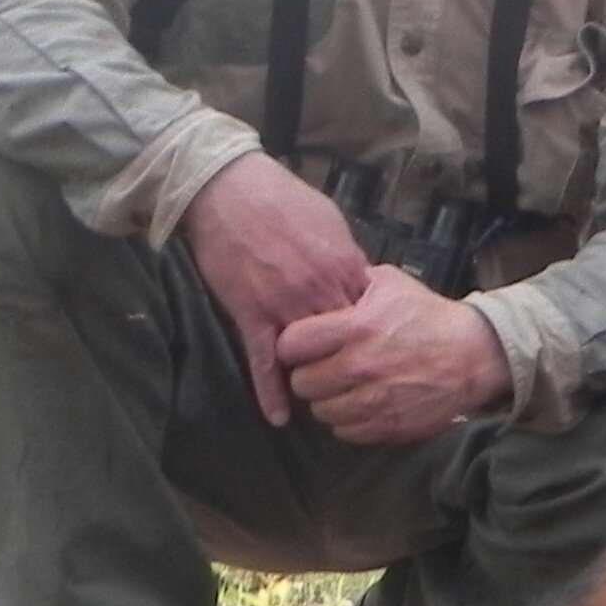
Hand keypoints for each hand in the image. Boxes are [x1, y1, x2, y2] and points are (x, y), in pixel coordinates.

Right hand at [181, 153, 370, 424]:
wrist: (228, 188)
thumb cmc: (282, 198)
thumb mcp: (331, 222)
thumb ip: (347, 256)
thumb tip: (360, 276)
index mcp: (344, 267)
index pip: (368, 314)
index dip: (373, 333)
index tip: (377, 349)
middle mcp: (318, 291)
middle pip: (345, 341)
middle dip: (352, 362)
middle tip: (359, 385)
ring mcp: (283, 305)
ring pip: (310, 355)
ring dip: (318, 378)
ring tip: (327, 402)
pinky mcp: (250, 313)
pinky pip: (263, 361)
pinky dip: (271, 391)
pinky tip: (280, 417)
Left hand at [276, 265, 509, 444]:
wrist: (476, 354)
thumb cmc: (431, 318)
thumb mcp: (391, 283)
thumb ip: (350, 283)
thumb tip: (317, 281)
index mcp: (356, 327)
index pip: (290, 345)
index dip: (293, 345)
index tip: (303, 346)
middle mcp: (361, 366)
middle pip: (301, 383)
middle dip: (309, 374)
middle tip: (325, 367)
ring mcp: (374, 400)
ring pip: (320, 410)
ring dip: (329, 400)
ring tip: (345, 387)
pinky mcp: (388, 425)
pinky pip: (345, 431)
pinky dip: (349, 420)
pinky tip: (362, 403)